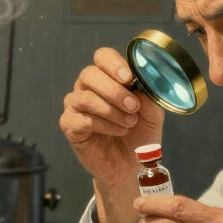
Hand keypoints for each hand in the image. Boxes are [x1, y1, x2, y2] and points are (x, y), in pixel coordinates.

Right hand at [60, 48, 164, 222]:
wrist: (131, 166)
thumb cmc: (140, 136)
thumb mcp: (153, 115)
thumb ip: (150, 98)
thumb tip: (146, 85)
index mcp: (107, 77)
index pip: (102, 57)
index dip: (114, 64)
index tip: (129, 78)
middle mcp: (87, 87)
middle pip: (89, 74)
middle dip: (114, 90)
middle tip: (133, 106)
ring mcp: (75, 106)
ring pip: (85, 97)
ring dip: (111, 110)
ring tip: (129, 123)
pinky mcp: (70, 126)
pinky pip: (82, 119)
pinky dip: (104, 125)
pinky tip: (118, 131)